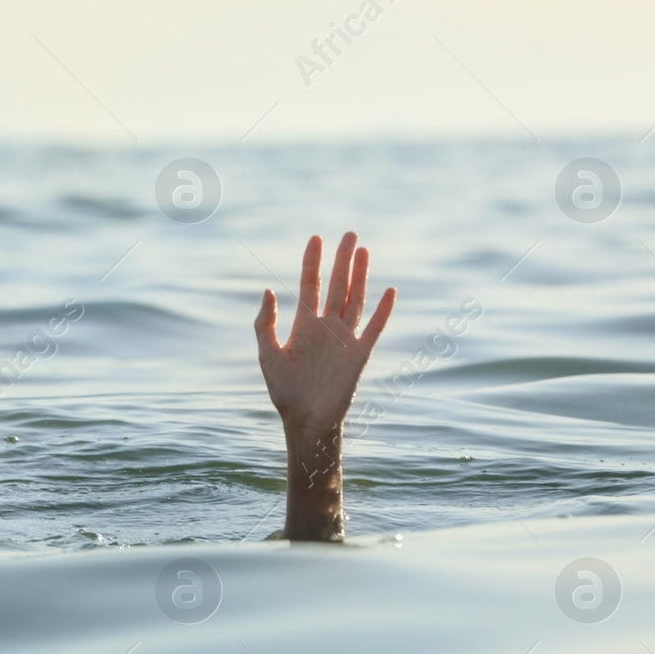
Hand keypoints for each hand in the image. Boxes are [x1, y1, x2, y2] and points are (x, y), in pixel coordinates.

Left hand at [254, 232, 393, 434]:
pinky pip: (374, 327)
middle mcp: (326, 327)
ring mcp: (345, 338)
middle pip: (337, 285)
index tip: (316, 238)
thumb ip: (265, 323)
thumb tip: (268, 290)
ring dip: (360, 276)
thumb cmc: (284, 390)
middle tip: (350, 234)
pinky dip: (382, 310)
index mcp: (304, 325)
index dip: (312, 262)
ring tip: (364, 250)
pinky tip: (390, 290)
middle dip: (342, 260)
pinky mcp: (360, 353)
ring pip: (355, 299)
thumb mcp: (268, 354)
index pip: (309, 285)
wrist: (306, 419)